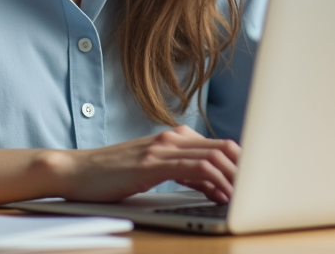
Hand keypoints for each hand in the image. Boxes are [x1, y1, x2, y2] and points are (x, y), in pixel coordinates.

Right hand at [48, 125, 239, 204]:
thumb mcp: (152, 168)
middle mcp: (171, 138)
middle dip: (246, 170)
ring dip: (235, 178)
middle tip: (259, 191)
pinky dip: (214, 182)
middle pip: (224, 147)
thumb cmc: (111, 174)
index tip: (254, 184)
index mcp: (173, 137)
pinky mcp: (152, 164)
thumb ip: (181, 170)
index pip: (220, 145)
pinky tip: (221, 196)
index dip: (242, 164)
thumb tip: (212, 185)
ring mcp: (162, 149)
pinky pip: (194, 169)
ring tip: (245, 197)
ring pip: (214, 156)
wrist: (75, 171)